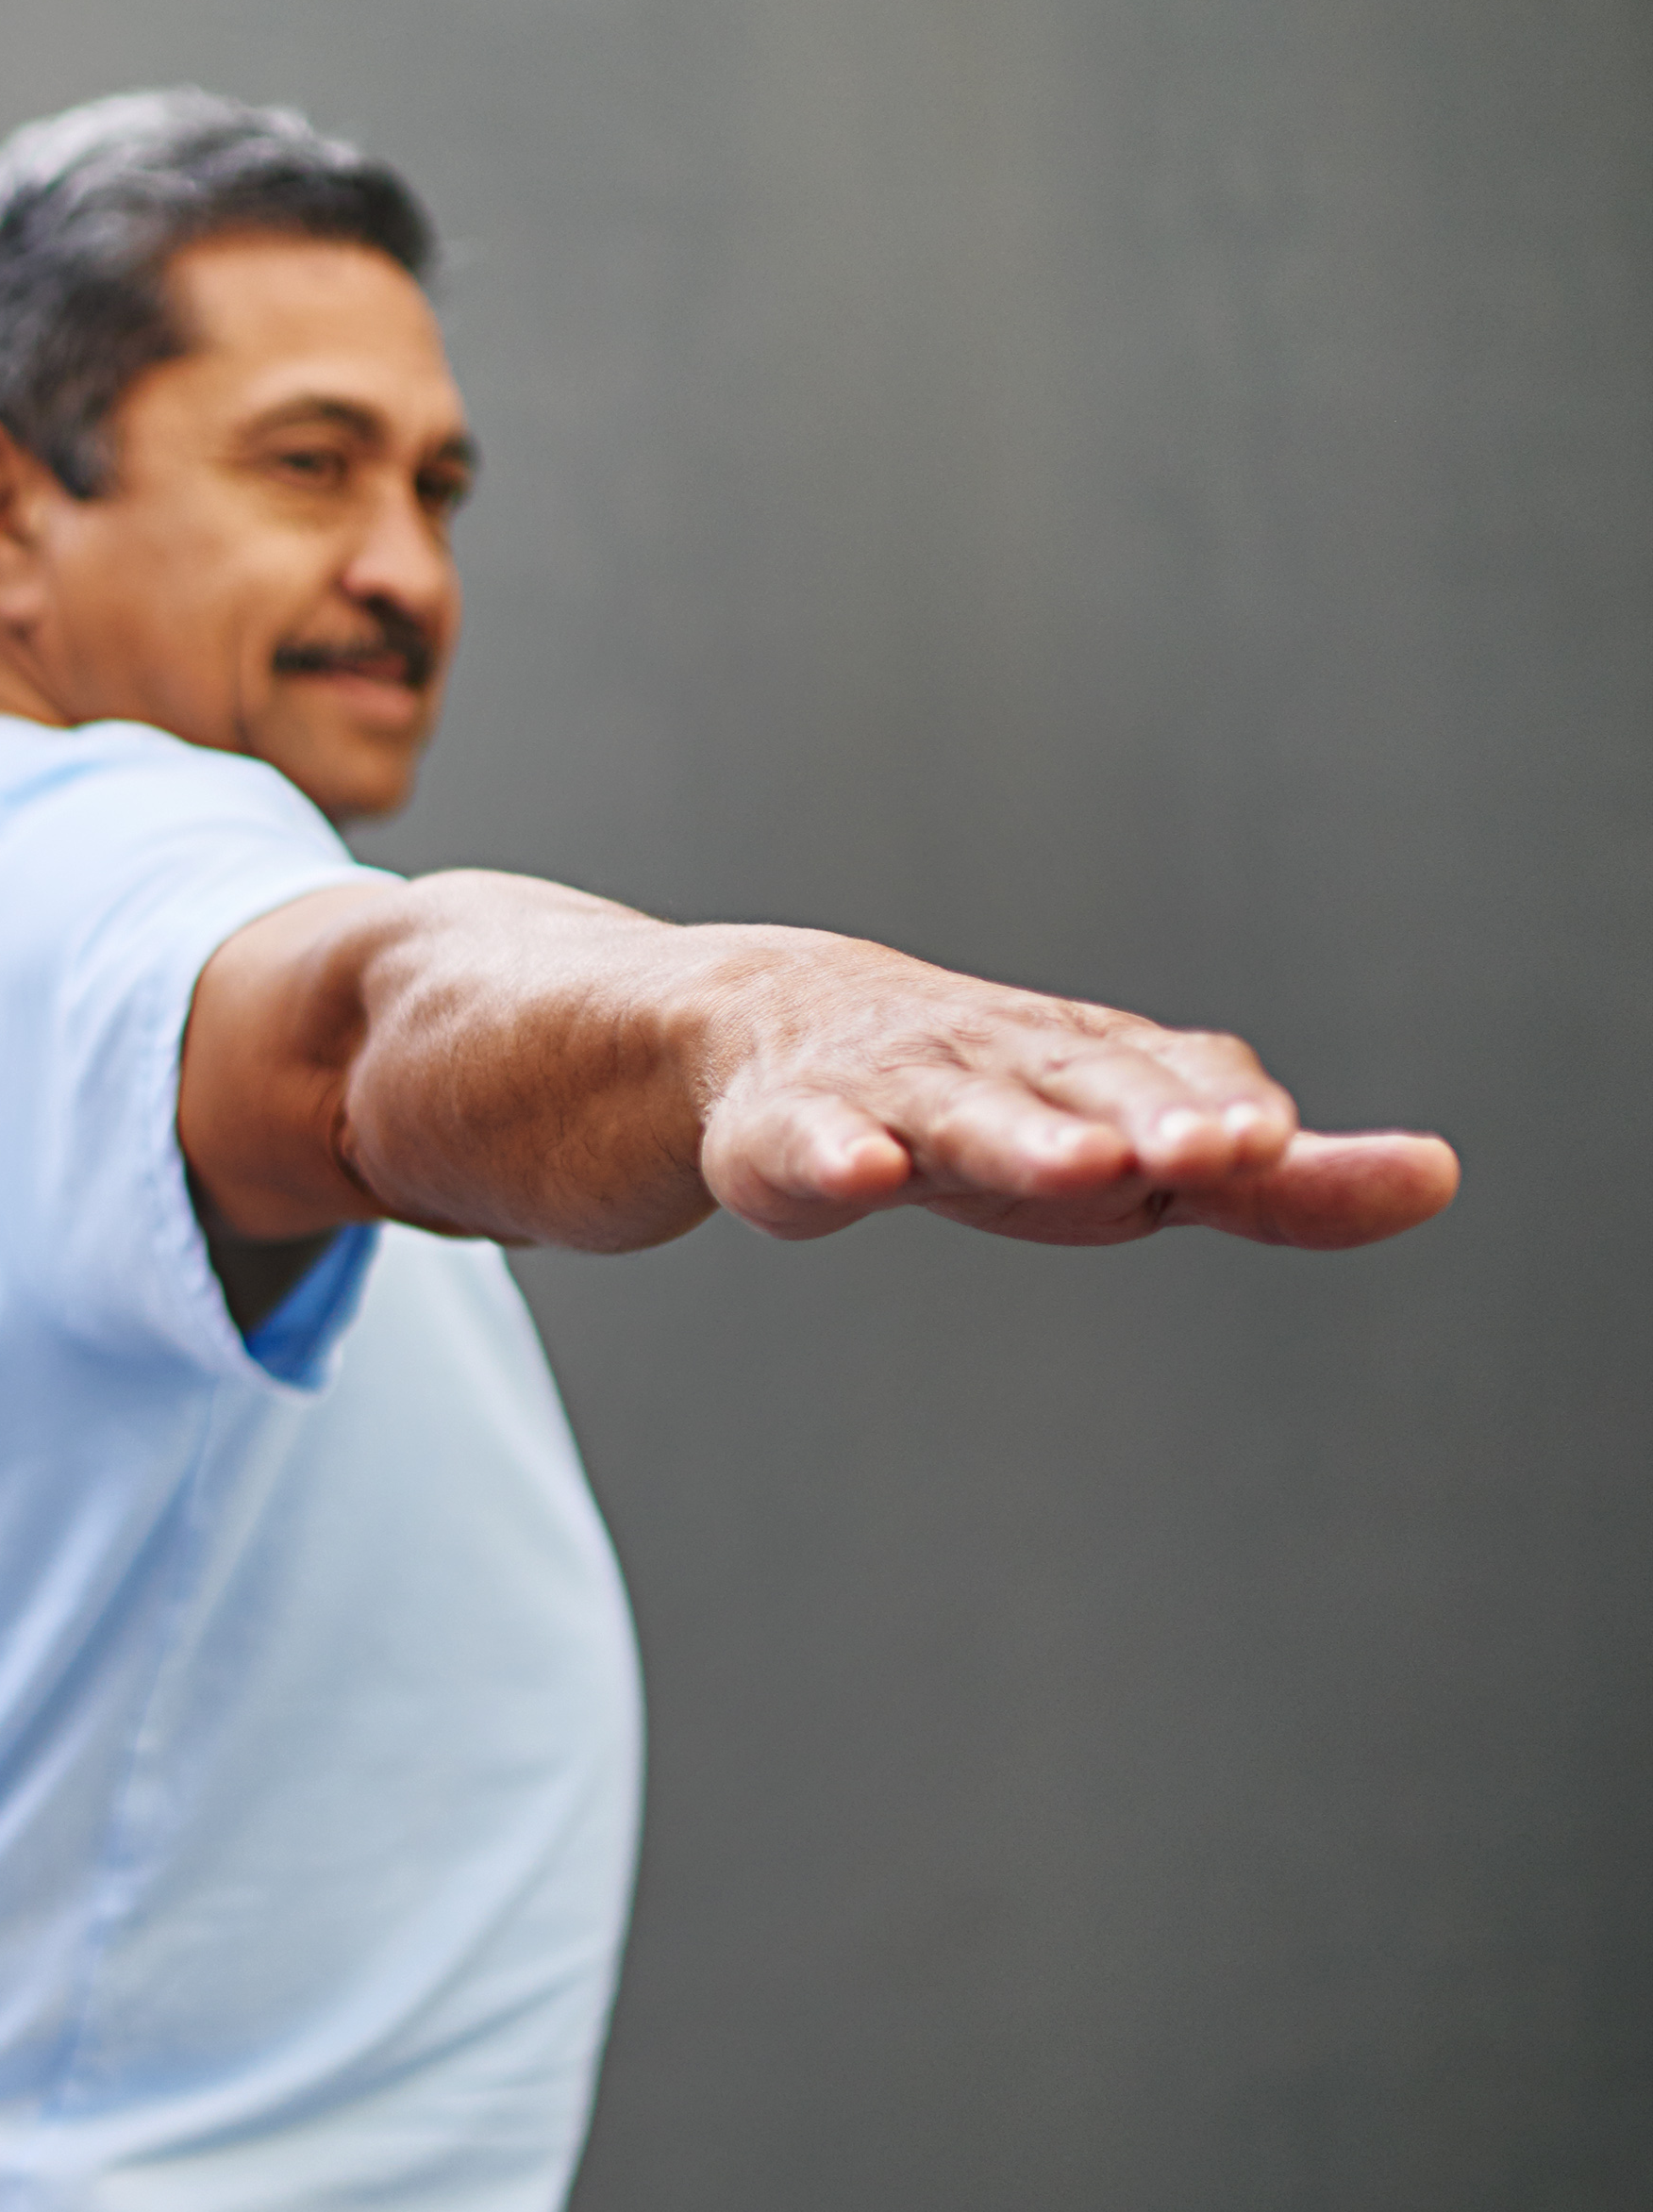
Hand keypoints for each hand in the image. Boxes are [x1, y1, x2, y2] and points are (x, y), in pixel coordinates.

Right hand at [693, 939, 1459, 1248]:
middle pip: (1083, 1089)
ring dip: (1022, 1137)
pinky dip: (836, 1152)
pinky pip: (812, 1142)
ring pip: (963, 1112)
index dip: (1220, 1110)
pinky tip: (861, 1169)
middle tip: (1217, 1146)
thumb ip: (1273, 1181)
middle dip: (1146, 1117)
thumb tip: (1435, 1176)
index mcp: (1097, 1064)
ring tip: (1080, 1166)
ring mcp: (893, 1091)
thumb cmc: (992, 1102)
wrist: (776, 1030)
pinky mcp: (789, 1131)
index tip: (1268, 1141)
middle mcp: (1004, 1060)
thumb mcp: (1135, 1145)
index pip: (1176, 1078)